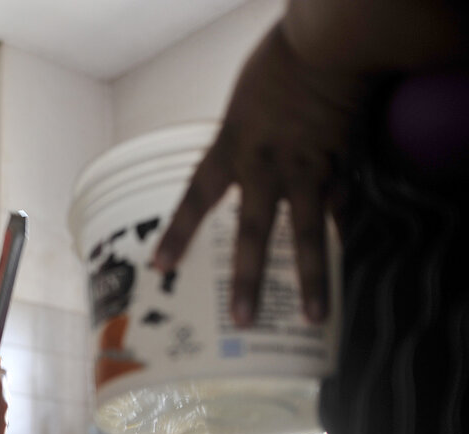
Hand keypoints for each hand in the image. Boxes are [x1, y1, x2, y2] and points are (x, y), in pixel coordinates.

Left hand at [153, 22, 369, 325]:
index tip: (161, 267)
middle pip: (252, 233)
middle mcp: (264, 169)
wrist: (327, 45)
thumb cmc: (278, 66)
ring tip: (313, 316)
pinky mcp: (340, 168)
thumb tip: (241, 174)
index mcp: (231, 149)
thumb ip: (241, 145)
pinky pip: (339, 208)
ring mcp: (305, 172)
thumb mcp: (242, 107)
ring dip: (310, 280)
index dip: (179, 234)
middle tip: (241, 319)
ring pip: (307, 235)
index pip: (196, 199)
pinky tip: (341, 255)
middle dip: (246, 279)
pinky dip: (339, 232)